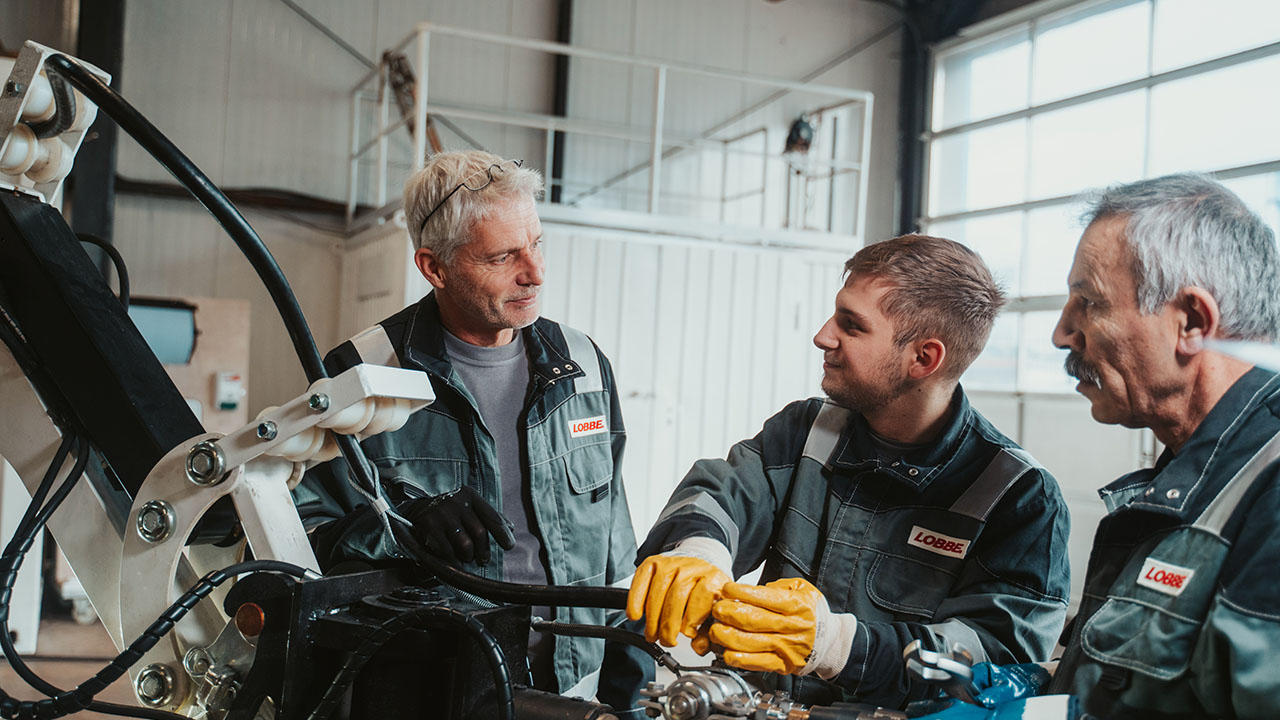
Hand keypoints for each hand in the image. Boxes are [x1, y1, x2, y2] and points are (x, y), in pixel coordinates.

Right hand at [403, 487, 514, 565]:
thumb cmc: (450, 511)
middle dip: (484, 551)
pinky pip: (448, 552)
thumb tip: (511, 528)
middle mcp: (457, 502)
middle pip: (479, 534)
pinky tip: (452, 559)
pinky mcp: (429, 527)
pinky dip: (453, 560)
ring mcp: (442, 514)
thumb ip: (488, 516)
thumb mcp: (469, 507)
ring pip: (465, 545)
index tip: (509, 546)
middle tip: (483, 560)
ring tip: (466, 557)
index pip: (492, 517)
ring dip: (468, 556)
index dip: (502, 534)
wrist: (416, 510)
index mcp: (470, 496)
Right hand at [627, 555, 728, 646]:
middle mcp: (693, 568)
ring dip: (652, 619)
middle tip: (666, 640)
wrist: (698, 565)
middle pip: (677, 596)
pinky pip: (641, 580)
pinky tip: (636, 615)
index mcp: (713, 579)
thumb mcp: (714, 610)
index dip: (693, 620)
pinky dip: (635, 600)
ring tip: (652, 634)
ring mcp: (672, 563)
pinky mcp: (654, 562)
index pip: (702, 597)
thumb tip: (699, 646)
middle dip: (668, 625)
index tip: (688, 635)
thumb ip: (709, 631)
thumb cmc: (706, 592)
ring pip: (658, 591)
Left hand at [710, 577, 840, 675]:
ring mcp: (786, 648)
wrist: (829, 642)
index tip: (727, 589)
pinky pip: (755, 664)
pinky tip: (725, 651)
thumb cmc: (811, 613)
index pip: (765, 598)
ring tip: (715, 629)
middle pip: (753, 620)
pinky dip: (737, 658)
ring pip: (750, 643)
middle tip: (717, 608)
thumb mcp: (802, 589)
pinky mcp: (781, 665)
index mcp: (797, 606)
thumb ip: (779, 586)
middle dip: (729, 613)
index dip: (741, 593)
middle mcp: (792, 628)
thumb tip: (753, 589)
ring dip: (727, 636)